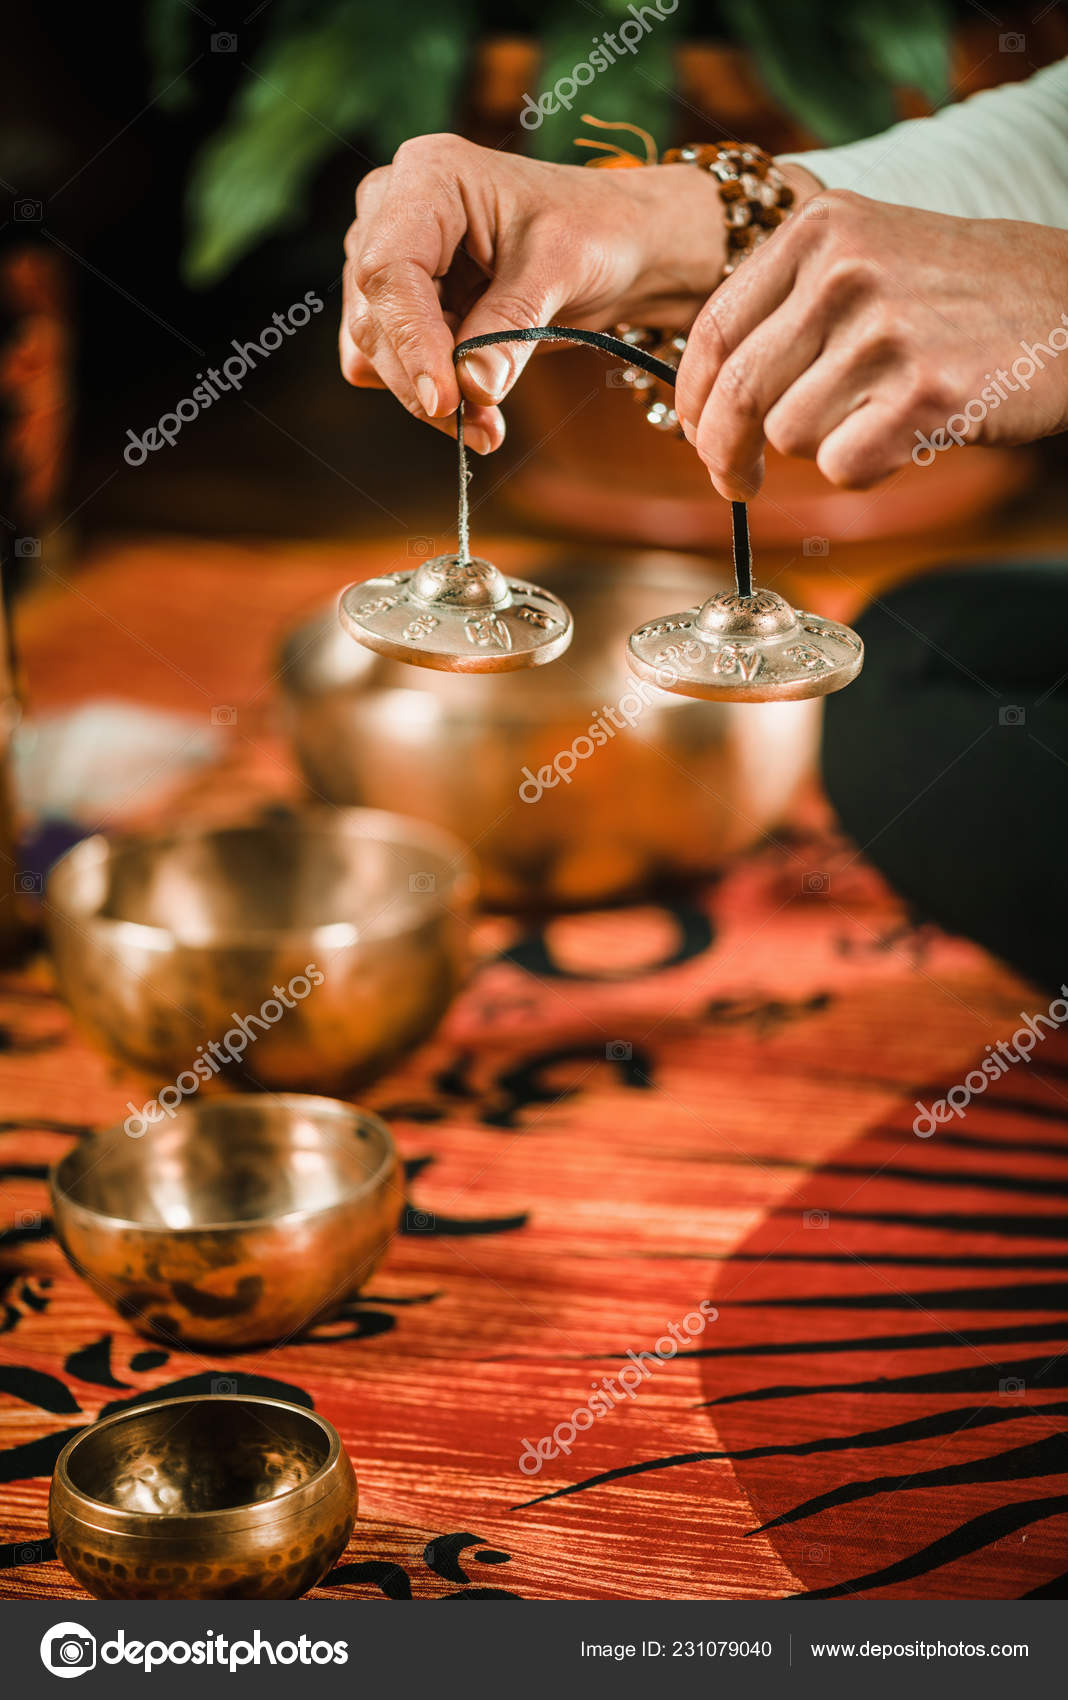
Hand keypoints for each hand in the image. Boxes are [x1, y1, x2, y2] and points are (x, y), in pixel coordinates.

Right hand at [340, 134, 727, 452]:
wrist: (612, 244)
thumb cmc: (593, 231)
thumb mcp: (561, 268)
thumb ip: (512, 325)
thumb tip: (471, 388)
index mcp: (429, 177)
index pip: (389, 267)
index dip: (411, 340)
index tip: (445, 400)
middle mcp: (393, 210)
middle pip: (374, 314)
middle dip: (422, 380)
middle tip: (481, 427)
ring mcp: (391, 258)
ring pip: (373, 346)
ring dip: (426, 396)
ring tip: (487, 424)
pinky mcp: (400, 303)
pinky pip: (386, 362)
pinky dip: (427, 393)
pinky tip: (475, 406)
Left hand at [675, 189, 1067, 496]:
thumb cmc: (962, 294)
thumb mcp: (869, 254)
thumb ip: (788, 301)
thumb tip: (703, 389)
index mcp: (820, 230)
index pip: (714, 329)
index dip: (691, 398)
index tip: (694, 432)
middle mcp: (845, 271)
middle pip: (738, 393)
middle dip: (723, 452)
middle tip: (734, 481)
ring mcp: (885, 330)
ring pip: (789, 435)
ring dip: (818, 448)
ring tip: (871, 419)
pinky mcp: (923, 391)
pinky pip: (842, 465)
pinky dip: (861, 469)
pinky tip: (899, 439)